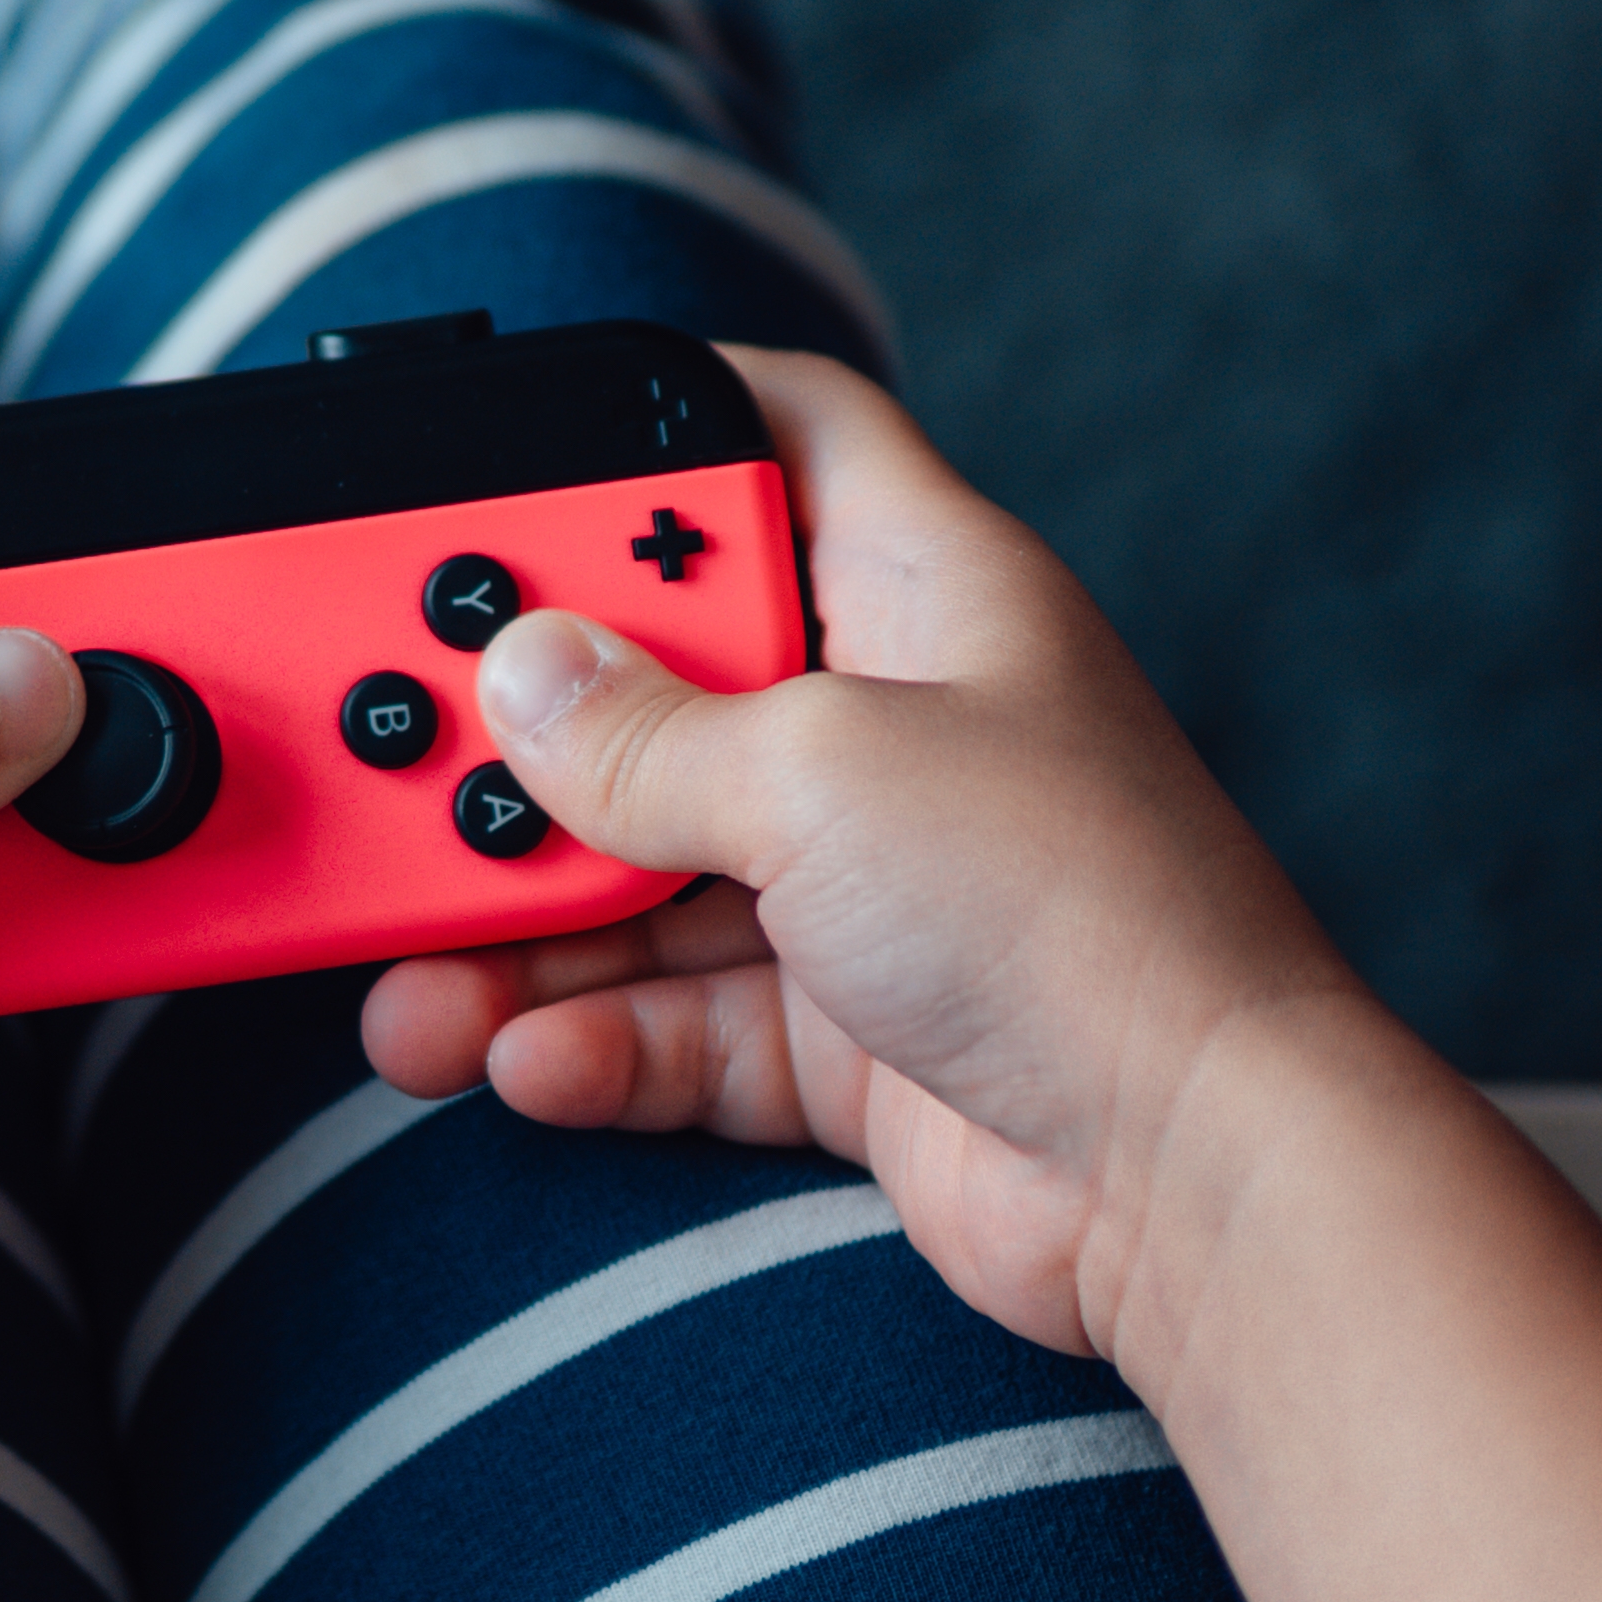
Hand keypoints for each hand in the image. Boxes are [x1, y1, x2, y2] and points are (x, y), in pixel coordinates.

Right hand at [345, 354, 1368, 1358]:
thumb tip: (518, 682)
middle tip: (400, 745)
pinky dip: (592, 1040)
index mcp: (922, 586)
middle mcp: (892, 720)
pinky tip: (517, 1058)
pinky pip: (679, 1016)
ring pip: (647, 868)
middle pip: (661, 673)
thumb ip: (646, 732)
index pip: (777, 430)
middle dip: (523, 724)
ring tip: (409, 972)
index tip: (494, 465)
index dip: (642, 422)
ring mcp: (869, 883)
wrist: (1201, 1179)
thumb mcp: (824, 772)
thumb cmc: (1083, 921)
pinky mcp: (848, 1031)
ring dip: (520, 924)